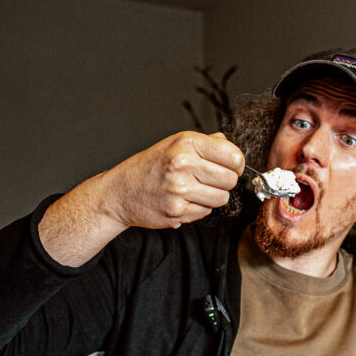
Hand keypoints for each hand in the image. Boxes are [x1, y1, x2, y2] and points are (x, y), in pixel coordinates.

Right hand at [39, 132, 244, 265]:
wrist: (120, 192)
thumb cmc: (149, 167)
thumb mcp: (174, 144)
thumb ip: (205, 143)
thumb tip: (228, 145)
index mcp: (186, 143)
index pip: (233, 156)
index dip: (236, 164)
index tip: (229, 167)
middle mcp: (183, 163)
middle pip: (230, 180)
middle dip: (224, 182)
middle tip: (208, 180)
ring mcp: (180, 189)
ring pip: (221, 198)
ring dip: (212, 197)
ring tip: (194, 190)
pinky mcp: (177, 211)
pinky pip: (206, 211)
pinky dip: (198, 208)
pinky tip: (183, 200)